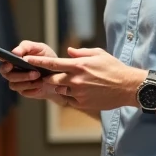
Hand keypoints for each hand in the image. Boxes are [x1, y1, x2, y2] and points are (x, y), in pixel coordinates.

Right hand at [0, 41, 61, 102]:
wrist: (59, 72)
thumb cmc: (46, 57)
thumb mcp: (39, 48)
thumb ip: (26, 47)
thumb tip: (15, 52)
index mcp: (14, 61)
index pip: (3, 65)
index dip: (5, 66)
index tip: (11, 64)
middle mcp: (13, 73)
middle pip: (9, 76)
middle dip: (21, 75)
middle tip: (36, 73)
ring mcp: (19, 84)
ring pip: (15, 86)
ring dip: (28, 83)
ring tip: (41, 78)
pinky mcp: (26, 92)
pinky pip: (25, 93)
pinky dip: (33, 90)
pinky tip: (41, 86)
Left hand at [26, 47, 145, 112]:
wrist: (128, 87)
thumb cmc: (114, 69)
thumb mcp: (99, 54)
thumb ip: (81, 52)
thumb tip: (69, 52)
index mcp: (79, 65)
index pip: (53, 63)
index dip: (38, 62)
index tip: (27, 60)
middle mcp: (76, 80)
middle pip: (52, 80)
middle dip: (49, 78)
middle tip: (53, 76)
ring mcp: (79, 93)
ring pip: (60, 90)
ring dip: (62, 87)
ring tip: (74, 84)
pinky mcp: (82, 103)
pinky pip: (69, 100)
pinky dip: (71, 96)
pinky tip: (82, 92)